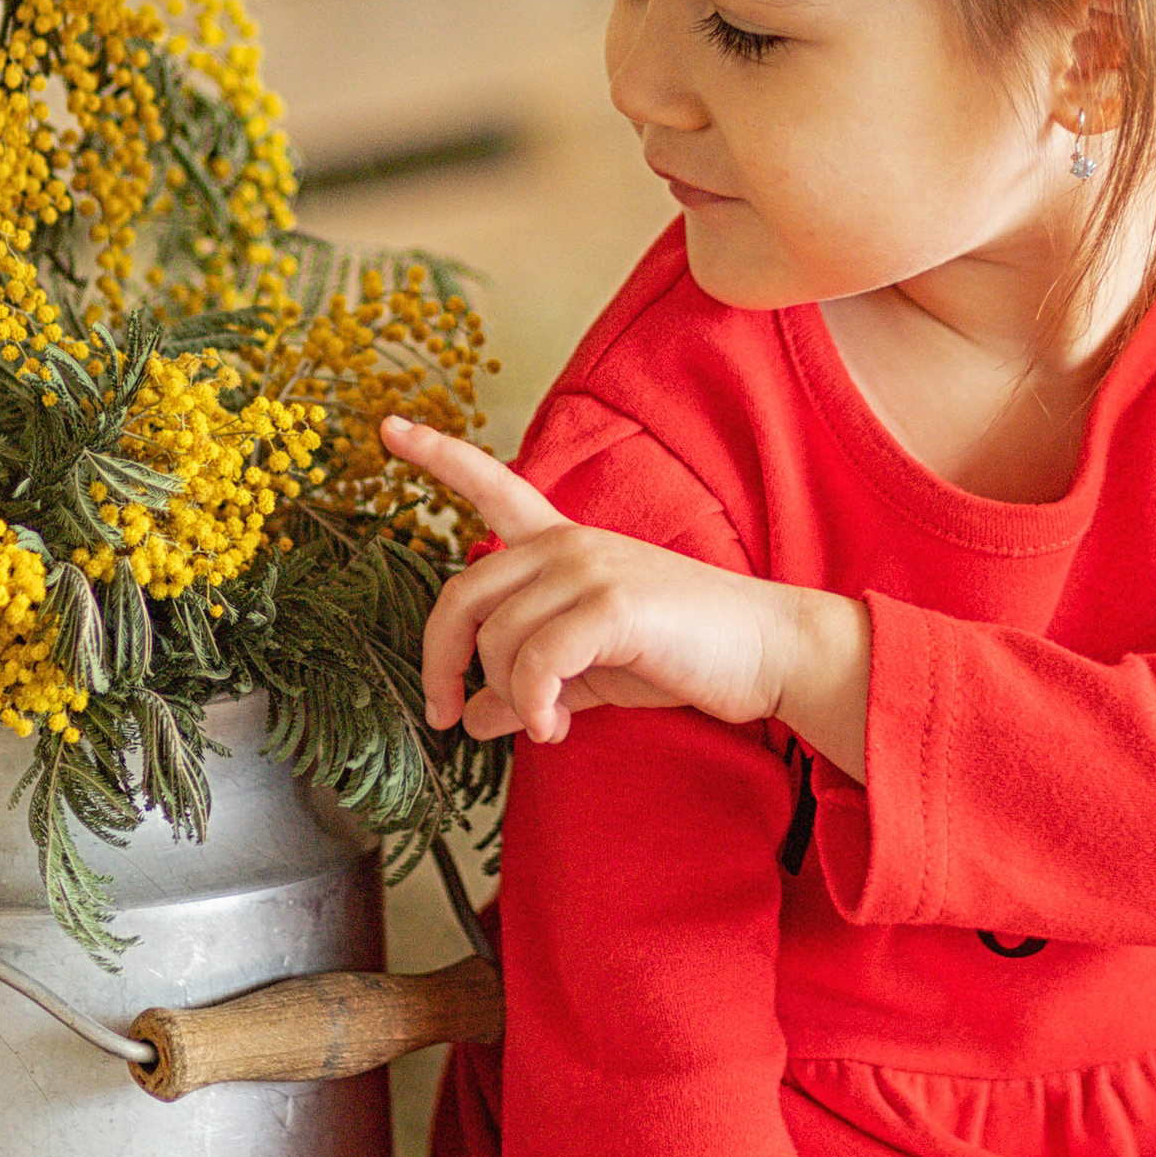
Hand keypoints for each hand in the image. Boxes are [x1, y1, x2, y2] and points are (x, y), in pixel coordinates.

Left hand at [381, 418, 868, 768]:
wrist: (767, 652)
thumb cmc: (682, 654)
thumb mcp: (589, 670)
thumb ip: (529, 684)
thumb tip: (472, 718)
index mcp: (562, 543)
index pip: (490, 485)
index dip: (435, 456)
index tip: (388, 428)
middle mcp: (568, 543)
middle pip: (461, 595)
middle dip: (440, 662)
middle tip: (445, 713)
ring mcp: (590, 567)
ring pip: (497, 639)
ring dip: (508, 699)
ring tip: (543, 724)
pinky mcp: (612, 604)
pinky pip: (535, 663)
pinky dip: (532, 707)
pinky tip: (554, 728)